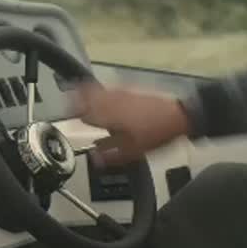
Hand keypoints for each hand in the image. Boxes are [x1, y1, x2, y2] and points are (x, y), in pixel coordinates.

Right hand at [73, 84, 190, 166]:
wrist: (181, 115)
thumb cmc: (157, 134)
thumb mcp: (133, 151)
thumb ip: (111, 155)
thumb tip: (95, 158)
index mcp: (111, 115)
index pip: (85, 111)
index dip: (73, 112)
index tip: (66, 113)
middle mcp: (115, 101)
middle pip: (90, 96)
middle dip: (78, 98)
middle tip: (69, 102)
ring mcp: (125, 93)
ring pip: (101, 91)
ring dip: (90, 93)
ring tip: (81, 95)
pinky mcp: (134, 91)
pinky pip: (113, 89)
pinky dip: (105, 92)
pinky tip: (106, 97)